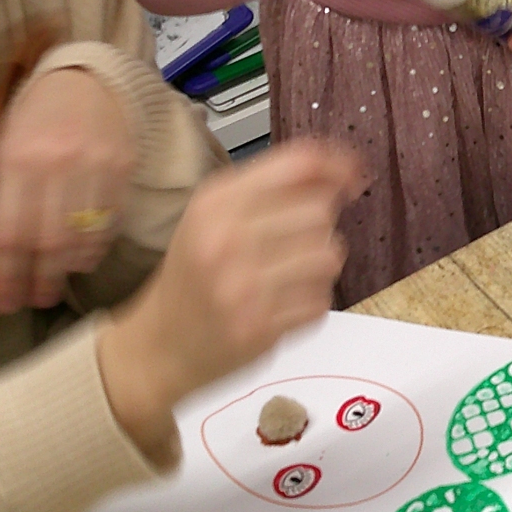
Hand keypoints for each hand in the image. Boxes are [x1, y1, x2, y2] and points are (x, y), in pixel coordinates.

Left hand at [0, 68, 134, 314]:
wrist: (87, 79)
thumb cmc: (36, 119)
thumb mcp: (4, 148)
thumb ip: (0, 197)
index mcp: (13, 159)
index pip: (5, 234)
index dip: (2, 277)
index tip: (1, 304)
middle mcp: (54, 164)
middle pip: (45, 243)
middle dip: (38, 282)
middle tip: (34, 301)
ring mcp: (93, 165)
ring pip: (82, 238)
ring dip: (68, 269)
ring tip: (57, 283)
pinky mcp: (123, 167)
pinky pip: (110, 222)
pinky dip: (96, 247)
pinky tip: (83, 256)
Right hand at [96, 141, 365, 461]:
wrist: (158, 347)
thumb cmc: (194, 275)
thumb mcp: (214, 215)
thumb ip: (272, 188)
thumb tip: (342, 171)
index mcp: (214, 202)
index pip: (297, 164)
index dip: (336, 165)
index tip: (353, 175)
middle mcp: (226, 238)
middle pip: (320, 210)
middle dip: (319, 224)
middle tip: (294, 242)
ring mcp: (242, 286)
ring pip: (328, 255)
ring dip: (318, 264)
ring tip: (287, 274)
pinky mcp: (260, 327)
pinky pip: (320, 300)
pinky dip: (310, 301)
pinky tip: (280, 303)